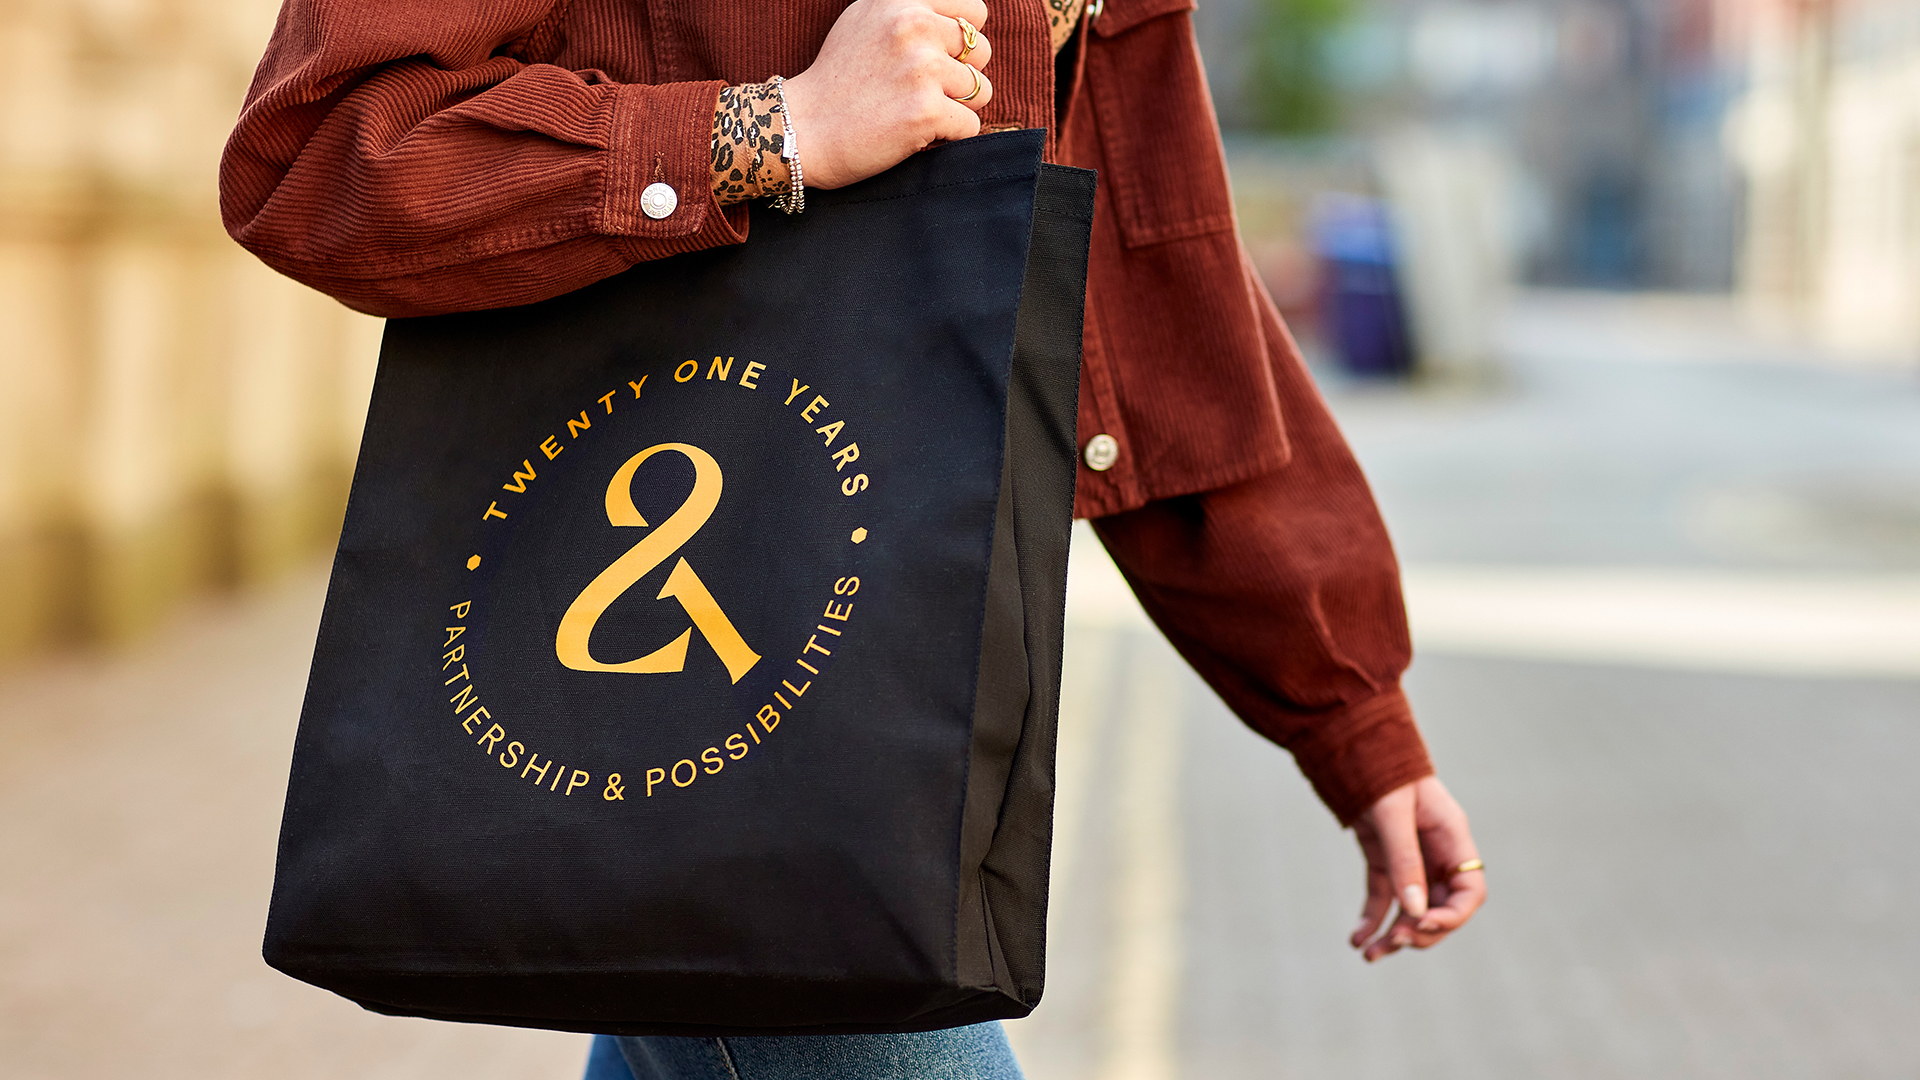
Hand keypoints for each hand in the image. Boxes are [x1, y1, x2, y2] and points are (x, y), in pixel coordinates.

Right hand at [781, 0, 994, 189]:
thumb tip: (962, 20)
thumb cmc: (837, 80)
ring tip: (914, 111)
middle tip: (920, 91)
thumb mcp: (866, 20)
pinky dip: (948, 136)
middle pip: (982, 52)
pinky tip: (913, 132)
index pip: (973, 11)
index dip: (962, 42)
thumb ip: (910, 10)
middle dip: (960, 77)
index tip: (937, 58)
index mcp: (902, 1)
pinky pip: (970, 126)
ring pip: (981, 90)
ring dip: (956, 108)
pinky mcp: (926, 110)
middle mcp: (914, 26)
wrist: (802, 129)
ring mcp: (922, 68)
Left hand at [1349, 775, 1484, 961]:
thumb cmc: (1381, 768)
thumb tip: (1413, 911)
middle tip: (1392, 943)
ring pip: (1410, 908)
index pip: (1469, 890)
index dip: (1452, 915)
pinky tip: (1357, 937)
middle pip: (1440, 907)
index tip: (1420, 924)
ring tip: (1367, 954)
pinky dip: (1372, 917)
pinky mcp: (1383, 857)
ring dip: (1393, 933)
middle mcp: (1436, 852)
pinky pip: (1384, 895)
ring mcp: (1410, 857)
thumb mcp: (1392, 813)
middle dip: (1419, 931)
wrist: (1351, 743)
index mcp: (1451, 837)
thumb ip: (1404, 860)